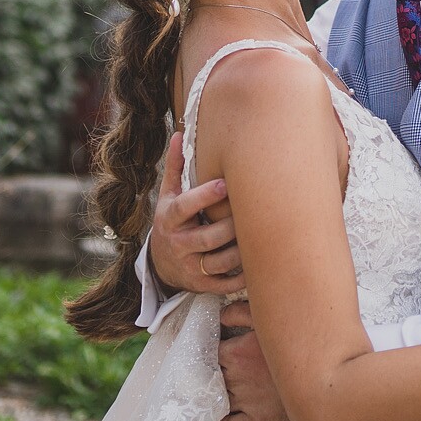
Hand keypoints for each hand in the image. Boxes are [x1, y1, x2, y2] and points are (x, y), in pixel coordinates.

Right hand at [149, 132, 245, 296]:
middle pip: (208, 238)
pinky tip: (259, 263)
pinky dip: (243, 276)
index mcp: (171, 219)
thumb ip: (176, 167)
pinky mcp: (201, 285)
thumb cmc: (171, 221)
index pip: (185, 207)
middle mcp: (178, 245)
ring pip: (220, 262)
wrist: (159, 264)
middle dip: (231, 227)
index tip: (225, 183)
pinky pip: (225, 284)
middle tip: (253, 212)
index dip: (204, 196)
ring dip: (241, 251)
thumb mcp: (168, 195)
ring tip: (261, 235)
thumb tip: (180, 134)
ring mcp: (190, 267)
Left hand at [217, 300, 289, 420]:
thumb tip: (220, 315)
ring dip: (218, 394)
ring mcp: (243, 402)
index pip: (210, 353)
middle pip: (212, 375)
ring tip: (221, 388)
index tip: (219, 348)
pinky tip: (227, 410)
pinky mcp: (255, 419)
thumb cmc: (294, 344)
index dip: (213, 350)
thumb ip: (240, 313)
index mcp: (235, 354)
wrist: (319, 379)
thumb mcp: (266, 320)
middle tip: (222, 365)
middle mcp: (234, 379)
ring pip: (218, 399)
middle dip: (214, 370)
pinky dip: (225, 418)